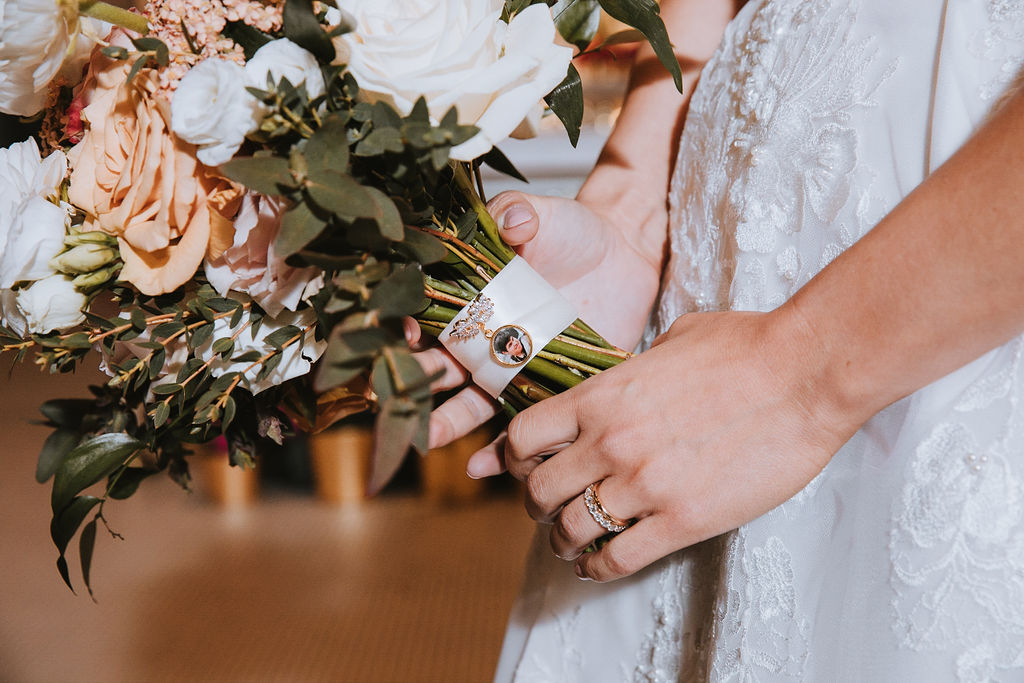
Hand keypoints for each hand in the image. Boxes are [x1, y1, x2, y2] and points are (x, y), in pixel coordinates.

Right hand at [415, 187, 665, 458]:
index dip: (410, 327)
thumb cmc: (572, 229)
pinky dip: (502, 449)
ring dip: (447, 422)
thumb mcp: (542, 214)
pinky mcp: (545, 390)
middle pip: (440, 367)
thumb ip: (517, 214)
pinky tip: (483, 468)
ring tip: (428, 438)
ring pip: (471, 402)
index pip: (428, 317)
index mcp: (470, 299)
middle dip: (416, 383)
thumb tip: (511, 221)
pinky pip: (520, 425)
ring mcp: (512, 369)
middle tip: (396, 399)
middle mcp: (483, 339)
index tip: (407, 334)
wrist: (623, 254)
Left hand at [499, 309, 861, 581]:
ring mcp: (643, 484)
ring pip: (569, 532)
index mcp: (601, 395)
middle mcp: (609, 442)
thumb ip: (636, 365)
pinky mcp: (682, 520)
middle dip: (536, 504)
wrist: (805, 373)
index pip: (523, 437)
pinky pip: (618, 560)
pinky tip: (598, 566)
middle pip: (537, 491)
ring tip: (570, 544)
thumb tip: (628, 376)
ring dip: (563, 541)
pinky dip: (599, 569)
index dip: (515, 459)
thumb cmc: (747, 346)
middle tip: (548, 509)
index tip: (524, 467)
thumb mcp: (674, 339)